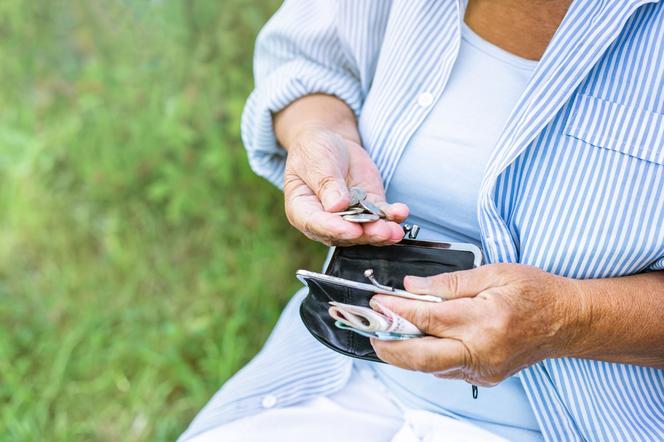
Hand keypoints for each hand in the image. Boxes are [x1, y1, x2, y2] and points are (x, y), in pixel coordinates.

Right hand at [283, 127, 408, 245]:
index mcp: (302, 210)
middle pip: (345, 233)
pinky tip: (401, 212)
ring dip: (382, 231)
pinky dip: (392, 216)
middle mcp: (326, 219)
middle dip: (365, 234)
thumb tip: (337, 206)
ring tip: (395, 230)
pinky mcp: (369, 207)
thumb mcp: (314, 161)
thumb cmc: (313, 151)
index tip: (352, 230)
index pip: (317, 225)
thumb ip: (325, 183)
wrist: (331, 141)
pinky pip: (382, 215)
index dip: (335, 229)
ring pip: (366, 229)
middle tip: (381, 232)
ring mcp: (350, 215)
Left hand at [370, 263, 585, 385]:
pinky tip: (415, 342)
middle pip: (421, 357)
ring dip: (403, 353)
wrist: (568, 321)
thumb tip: (412, 287)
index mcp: (486, 320)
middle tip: (370, 332)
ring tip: (386, 335)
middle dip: (389, 346)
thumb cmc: (535, 292)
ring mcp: (484, 369)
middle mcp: (483, 351)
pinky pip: (445, 370)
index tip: (377, 302)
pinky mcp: (484, 376)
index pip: (428, 318)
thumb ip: (449, 282)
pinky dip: (425, 357)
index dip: (397, 311)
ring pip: (430, 368)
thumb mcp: (494, 273)